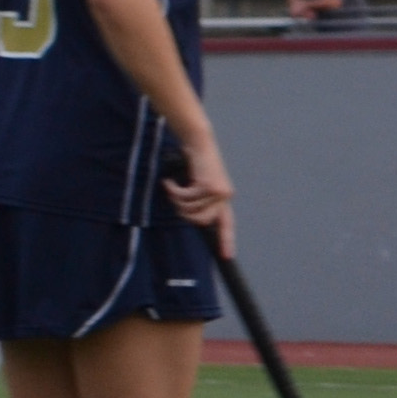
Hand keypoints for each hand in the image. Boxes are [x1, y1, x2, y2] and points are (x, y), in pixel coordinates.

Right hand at [164, 125, 236, 254]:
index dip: (226, 240)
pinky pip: (185, 199)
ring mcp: (217, 191)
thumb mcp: (200, 184)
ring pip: (190, 210)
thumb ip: (200, 200)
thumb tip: (191, 217)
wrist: (198, 141)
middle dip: (184, 213)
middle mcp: (224, 196)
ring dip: (177, 200)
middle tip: (175, 199)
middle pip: (201, 221)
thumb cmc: (196, 162)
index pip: (226, 223)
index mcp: (224, 198)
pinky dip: (173, 191)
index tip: (226, 256)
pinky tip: (170, 182)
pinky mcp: (208, 185)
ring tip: (173, 187)